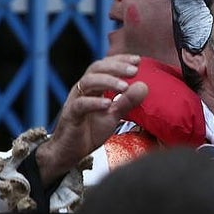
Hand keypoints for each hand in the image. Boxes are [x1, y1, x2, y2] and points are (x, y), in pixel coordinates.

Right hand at [34, 55, 148, 185]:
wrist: (69, 152)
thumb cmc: (90, 131)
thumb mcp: (113, 115)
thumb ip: (127, 101)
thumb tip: (144, 86)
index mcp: (93, 87)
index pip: (105, 66)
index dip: (120, 60)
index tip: (137, 60)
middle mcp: (82, 90)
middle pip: (96, 68)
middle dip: (116, 67)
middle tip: (134, 70)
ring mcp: (75, 101)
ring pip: (88, 82)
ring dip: (108, 81)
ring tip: (124, 87)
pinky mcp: (70, 115)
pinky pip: (80, 104)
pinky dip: (95, 102)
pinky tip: (108, 104)